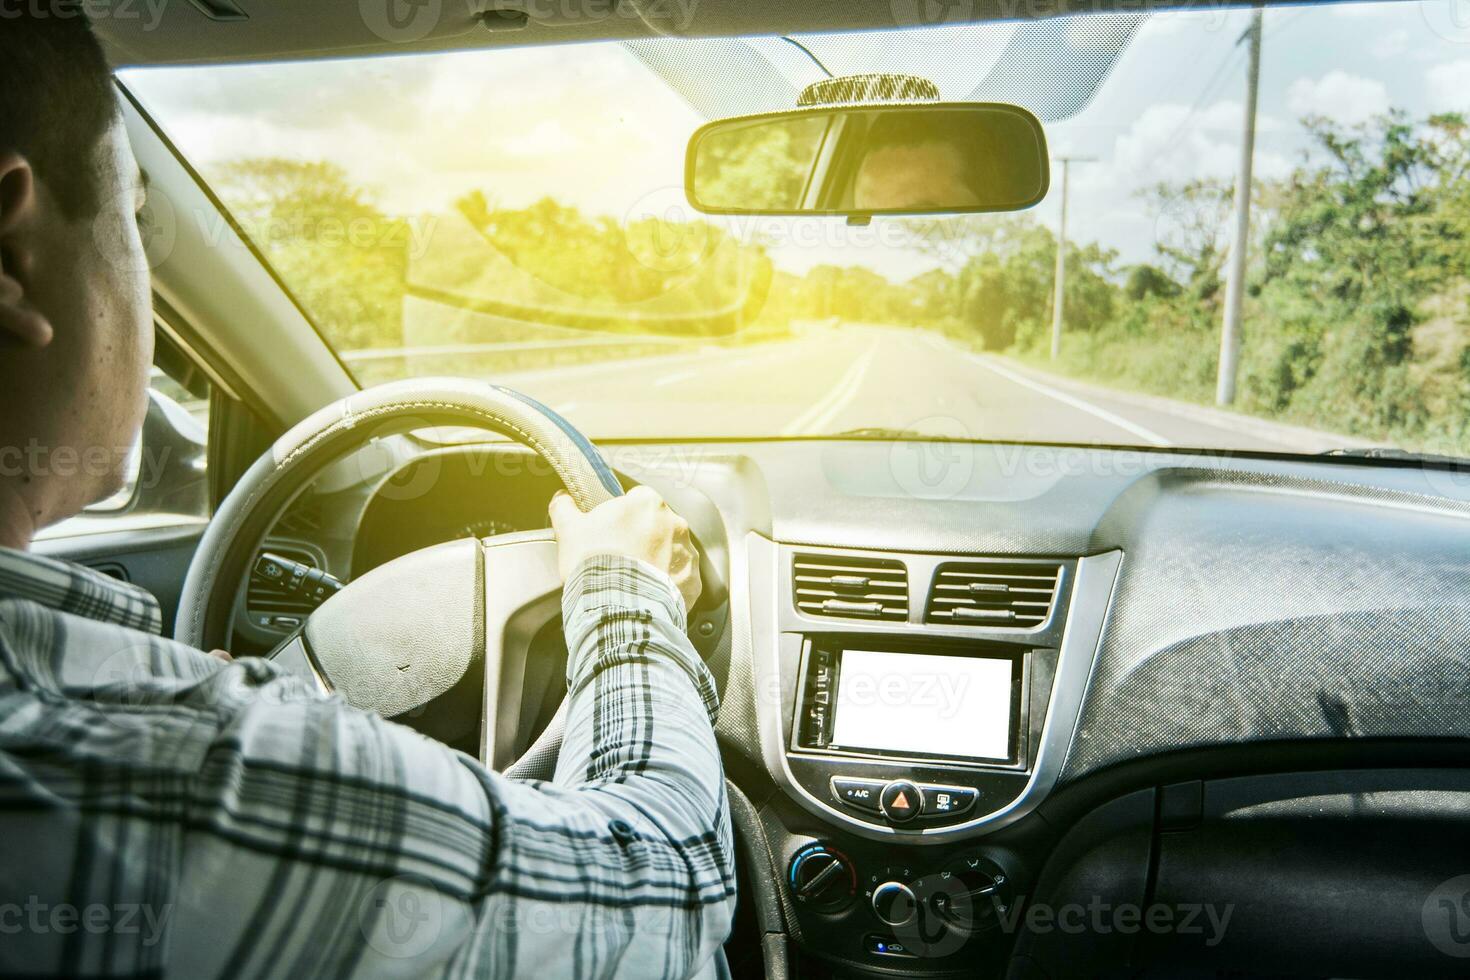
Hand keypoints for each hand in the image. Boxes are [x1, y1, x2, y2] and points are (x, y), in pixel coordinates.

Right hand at [549, 485, 701, 613]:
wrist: (618, 609)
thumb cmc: (595, 564)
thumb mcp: (569, 530)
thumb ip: (565, 508)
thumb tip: (562, 499)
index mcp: (647, 503)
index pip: (636, 499)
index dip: (620, 515)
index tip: (609, 531)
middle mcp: (675, 524)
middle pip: (655, 525)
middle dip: (640, 538)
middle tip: (619, 557)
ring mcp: (687, 554)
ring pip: (670, 551)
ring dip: (655, 560)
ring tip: (632, 579)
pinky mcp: (692, 581)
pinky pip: (679, 578)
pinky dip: (666, 584)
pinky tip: (646, 593)